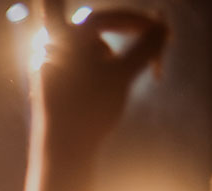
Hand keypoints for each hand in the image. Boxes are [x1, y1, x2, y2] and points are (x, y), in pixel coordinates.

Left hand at [34, 1, 167, 149]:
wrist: (61, 151)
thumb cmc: (89, 110)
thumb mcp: (123, 74)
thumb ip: (145, 46)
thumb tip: (163, 28)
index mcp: (63, 41)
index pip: (102, 17)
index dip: (133, 20)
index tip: (156, 30)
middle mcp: (50, 51)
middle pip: (96, 33)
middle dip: (126, 42)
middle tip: (149, 56)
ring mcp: (48, 70)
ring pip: (90, 55)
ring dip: (113, 61)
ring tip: (118, 85)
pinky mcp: (51, 89)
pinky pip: (81, 71)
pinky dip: (101, 75)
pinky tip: (103, 97)